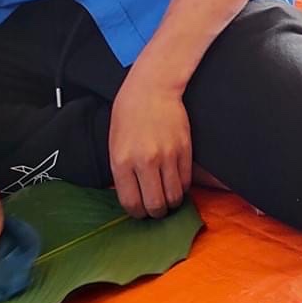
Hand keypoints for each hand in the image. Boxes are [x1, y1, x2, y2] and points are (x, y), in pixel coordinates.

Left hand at [107, 68, 192, 217]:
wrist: (152, 89)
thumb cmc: (129, 115)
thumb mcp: (115, 145)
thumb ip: (121, 173)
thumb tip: (132, 197)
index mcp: (122, 162)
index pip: (132, 203)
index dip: (137, 213)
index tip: (140, 211)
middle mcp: (145, 162)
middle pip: (155, 205)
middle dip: (156, 212)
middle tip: (155, 207)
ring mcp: (167, 156)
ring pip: (174, 197)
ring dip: (171, 202)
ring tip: (167, 195)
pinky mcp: (185, 150)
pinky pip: (186, 181)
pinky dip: (182, 187)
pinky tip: (175, 181)